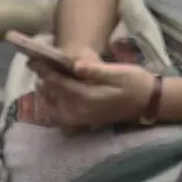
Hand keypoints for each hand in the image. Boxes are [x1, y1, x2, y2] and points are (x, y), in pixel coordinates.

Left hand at [13, 33, 160, 132]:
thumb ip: (95, 70)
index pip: (58, 83)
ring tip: (43, 76)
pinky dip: (53, 105)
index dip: (44, 71)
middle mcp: (80, 111)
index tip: (33, 59)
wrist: (148, 102)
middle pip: (52, 95)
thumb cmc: (135, 83)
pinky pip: (61, 116)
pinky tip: (54, 94)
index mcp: (87, 97)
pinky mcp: (84, 122)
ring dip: (46, 92)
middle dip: (42, 79)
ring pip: (53, 107)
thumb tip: (75, 65)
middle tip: (35, 64)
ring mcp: (81, 119)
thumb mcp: (119, 72)